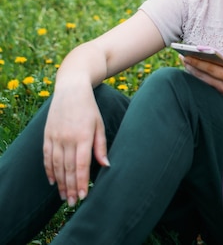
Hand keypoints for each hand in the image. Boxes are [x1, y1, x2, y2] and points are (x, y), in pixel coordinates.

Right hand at [43, 83, 108, 205]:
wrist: (71, 89)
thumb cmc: (89, 108)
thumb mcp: (99, 125)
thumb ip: (101, 146)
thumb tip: (106, 166)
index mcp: (83, 136)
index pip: (82, 165)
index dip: (82, 182)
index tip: (83, 197)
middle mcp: (67, 138)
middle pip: (68, 169)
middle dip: (70, 188)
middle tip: (72, 203)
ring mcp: (56, 136)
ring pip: (56, 165)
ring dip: (60, 183)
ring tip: (63, 197)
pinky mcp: (47, 134)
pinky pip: (46, 156)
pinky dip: (49, 170)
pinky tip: (53, 181)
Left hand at [182, 55, 222, 111]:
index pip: (211, 69)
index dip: (199, 62)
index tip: (189, 55)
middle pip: (204, 75)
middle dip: (192, 66)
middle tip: (181, 57)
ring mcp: (221, 92)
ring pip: (203, 81)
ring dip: (193, 72)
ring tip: (184, 62)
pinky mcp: (220, 95)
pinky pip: (207, 85)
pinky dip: (199, 77)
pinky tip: (193, 70)